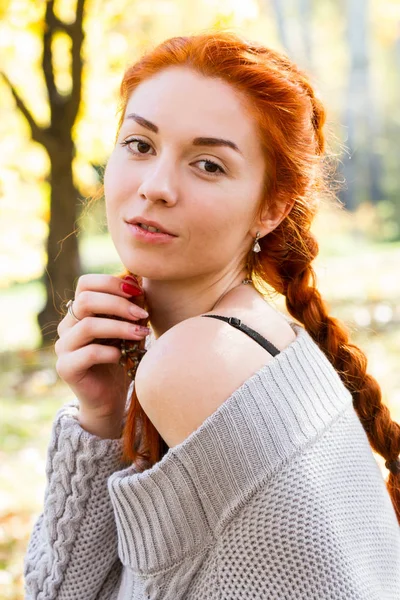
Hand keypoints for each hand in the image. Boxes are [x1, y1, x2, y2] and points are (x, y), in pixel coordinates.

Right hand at [55, 274, 149, 436]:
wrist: (111, 398)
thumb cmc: (122, 359)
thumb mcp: (129, 329)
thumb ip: (130, 308)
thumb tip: (139, 280)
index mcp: (79, 312)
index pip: (85, 283)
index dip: (111, 282)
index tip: (138, 291)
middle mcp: (67, 325)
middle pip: (86, 300)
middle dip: (119, 304)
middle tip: (143, 314)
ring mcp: (63, 346)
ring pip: (88, 325)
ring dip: (119, 327)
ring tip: (141, 334)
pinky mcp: (66, 367)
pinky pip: (88, 353)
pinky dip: (110, 352)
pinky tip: (123, 356)